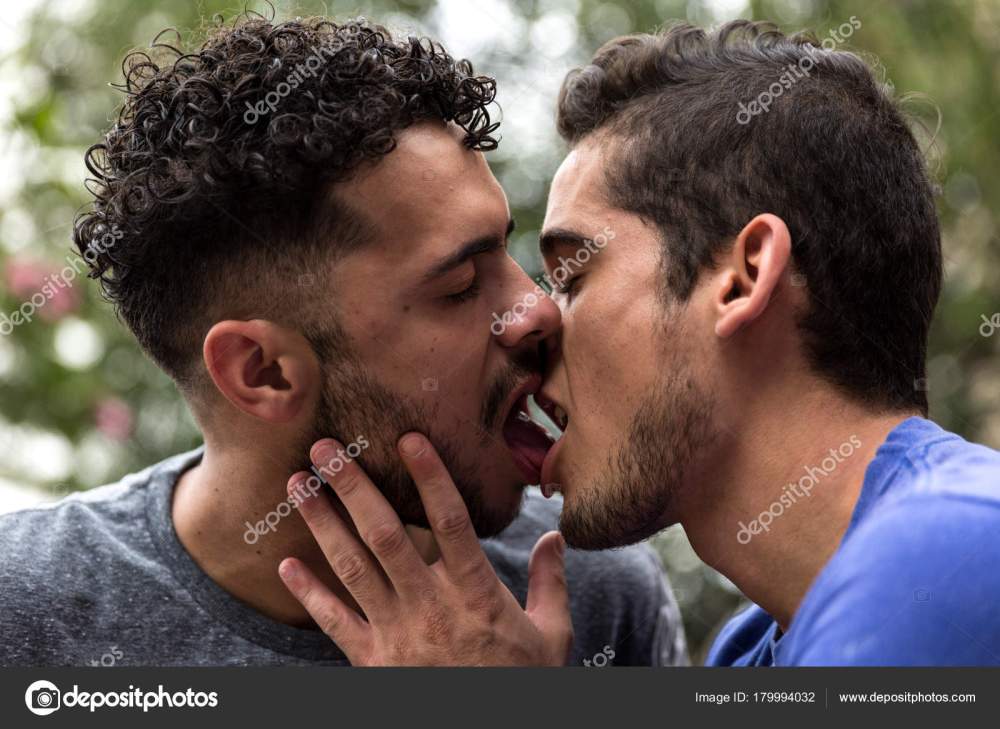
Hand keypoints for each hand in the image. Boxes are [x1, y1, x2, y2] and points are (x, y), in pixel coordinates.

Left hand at [277, 432, 572, 665]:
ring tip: (298, 486)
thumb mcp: (553, 635)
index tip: (409, 438)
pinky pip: (335, 624)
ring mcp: (398, 636)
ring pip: (354, 569)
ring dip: (323, 524)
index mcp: (478, 595)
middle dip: (354, 488)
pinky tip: (286, 564)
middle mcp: (432, 608)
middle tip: (326, 448)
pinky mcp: (374, 664)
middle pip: (387, 537)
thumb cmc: (522, 685)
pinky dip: (310, 594)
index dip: (431, 478)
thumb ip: (552, 582)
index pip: (452, 524)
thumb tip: (554, 535)